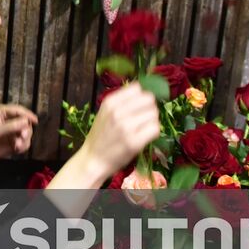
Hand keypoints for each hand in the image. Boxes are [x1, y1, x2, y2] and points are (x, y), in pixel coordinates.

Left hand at [0, 104, 38, 162]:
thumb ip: (11, 126)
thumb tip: (26, 122)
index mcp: (4, 112)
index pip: (20, 111)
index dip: (28, 115)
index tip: (35, 121)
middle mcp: (11, 120)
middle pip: (26, 123)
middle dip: (26, 132)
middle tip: (21, 137)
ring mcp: (13, 131)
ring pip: (27, 134)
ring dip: (24, 141)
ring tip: (16, 146)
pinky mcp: (15, 142)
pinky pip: (25, 144)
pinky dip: (22, 147)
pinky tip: (15, 150)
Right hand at [44, 84, 160, 215]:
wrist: (93, 159)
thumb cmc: (100, 136)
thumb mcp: (105, 113)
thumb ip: (121, 102)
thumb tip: (143, 92)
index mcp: (110, 102)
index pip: (137, 89)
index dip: (141, 97)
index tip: (139, 107)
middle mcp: (118, 112)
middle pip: (149, 100)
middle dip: (149, 108)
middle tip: (143, 119)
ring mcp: (126, 127)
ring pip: (154, 114)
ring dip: (152, 121)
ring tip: (143, 129)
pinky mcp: (135, 142)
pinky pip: (155, 129)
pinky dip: (153, 132)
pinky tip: (145, 137)